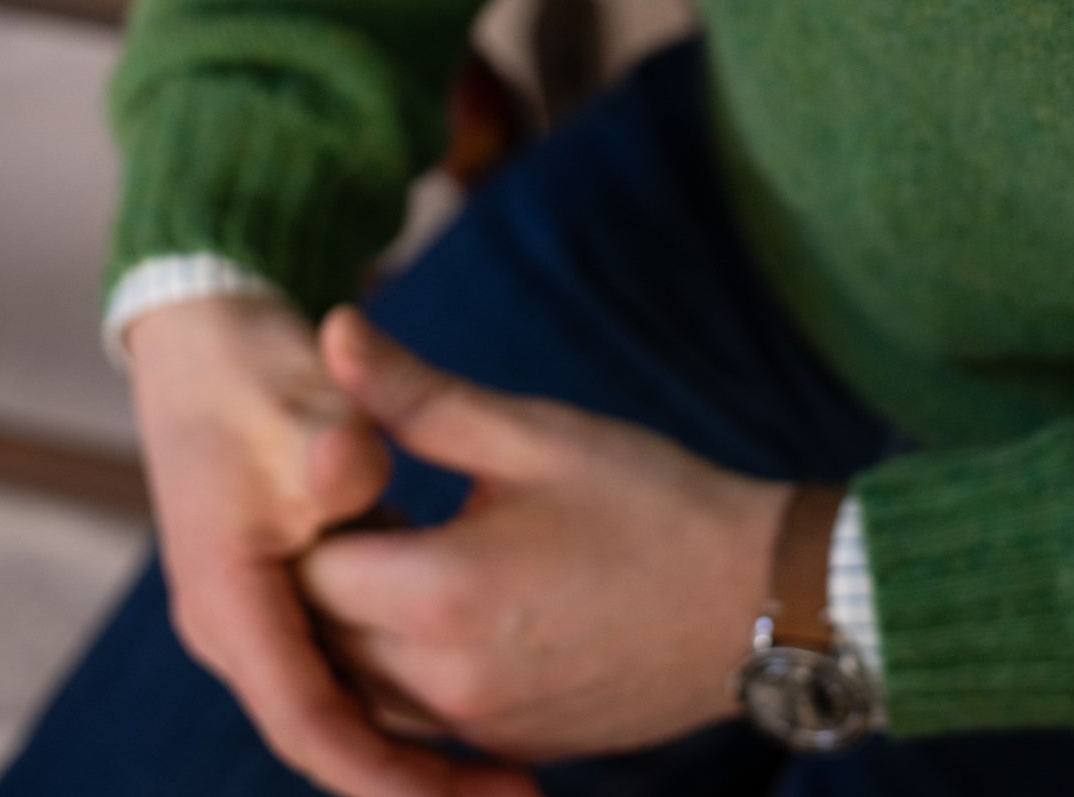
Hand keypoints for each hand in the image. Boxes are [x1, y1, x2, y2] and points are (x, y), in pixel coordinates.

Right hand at [125, 293, 532, 796]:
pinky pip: (347, 666)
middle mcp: (235, 626)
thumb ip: (337, 444)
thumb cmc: (252, 369)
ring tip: (522, 776)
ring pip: (344, 704)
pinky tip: (487, 708)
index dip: (389, 772)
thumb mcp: (299, 403)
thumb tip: (355, 465)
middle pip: (332, 730)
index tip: (475, 790)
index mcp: (229, 596)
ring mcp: (258, 616)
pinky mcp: (287, 596)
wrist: (198, 339)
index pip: (309, 717)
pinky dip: (408, 690)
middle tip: (525, 793)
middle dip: (419, 778)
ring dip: (421, 745)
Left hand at [297, 309, 794, 761]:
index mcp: (439, 593)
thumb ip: (417, 392)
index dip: (319, 515)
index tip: (360, 471)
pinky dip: (413, 671)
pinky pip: (422, 720)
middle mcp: (445, 683)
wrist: (762, 598)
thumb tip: (335, 326)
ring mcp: (482, 727)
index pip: (311, 568)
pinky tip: (459, 603)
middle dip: (335, 574)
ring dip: (367, 631)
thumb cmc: (650, 501)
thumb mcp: (533, 432)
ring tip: (418, 551)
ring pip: (367, 691)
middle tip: (380, 504)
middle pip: (327, 640)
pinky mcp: (515, 747)